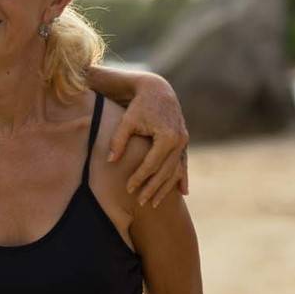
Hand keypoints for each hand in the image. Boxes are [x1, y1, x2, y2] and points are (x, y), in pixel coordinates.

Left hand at [107, 74, 188, 206]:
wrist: (158, 90)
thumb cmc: (138, 105)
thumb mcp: (126, 121)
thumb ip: (118, 141)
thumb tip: (110, 161)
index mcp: (167, 136)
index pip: (152, 164)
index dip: (140, 178)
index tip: (128, 189)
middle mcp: (180, 141)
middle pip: (166, 171)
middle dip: (153, 188)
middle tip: (141, 202)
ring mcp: (184, 142)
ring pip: (175, 171)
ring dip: (166, 188)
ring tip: (155, 204)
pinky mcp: (184, 141)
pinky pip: (183, 164)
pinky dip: (182, 178)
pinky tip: (183, 193)